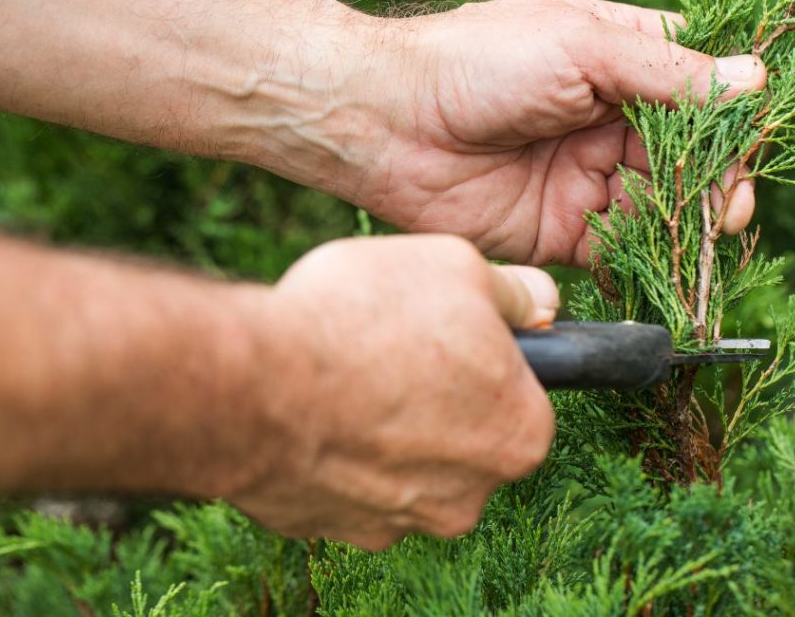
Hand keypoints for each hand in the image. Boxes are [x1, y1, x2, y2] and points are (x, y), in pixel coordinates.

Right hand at [228, 235, 557, 549]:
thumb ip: (514, 291)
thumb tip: (541, 301)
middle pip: (465, 435)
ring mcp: (397, 523)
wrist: (252, 381)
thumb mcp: (457, 267)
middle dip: (437, 393)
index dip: (486, 354)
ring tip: (345, 370)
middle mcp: (469, 497)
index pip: (520, 392)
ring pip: (404, 463)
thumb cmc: (365, 320)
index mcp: (520, 435)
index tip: (448, 332)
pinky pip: (346, 482)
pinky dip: (335, 448)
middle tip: (392, 344)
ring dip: (383, 424)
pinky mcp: (331, 527)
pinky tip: (313, 407)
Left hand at [346, 0, 764, 265]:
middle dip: (718, 182)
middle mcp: (609, 122)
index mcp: (619, 62)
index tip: (754, 140)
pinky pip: (619, 249)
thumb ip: (667, 72)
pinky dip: (644, 256)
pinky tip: (661, 261)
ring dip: (687, 223)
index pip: (699, 88)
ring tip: (702, 237)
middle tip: (733, 209)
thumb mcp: (582, 47)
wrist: (388, 123)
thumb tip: (756, 80)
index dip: (732, 115)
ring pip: (661, 206)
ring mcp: (587, 177)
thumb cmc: (480, 61)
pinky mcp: (561, 229)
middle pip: (690, 157)